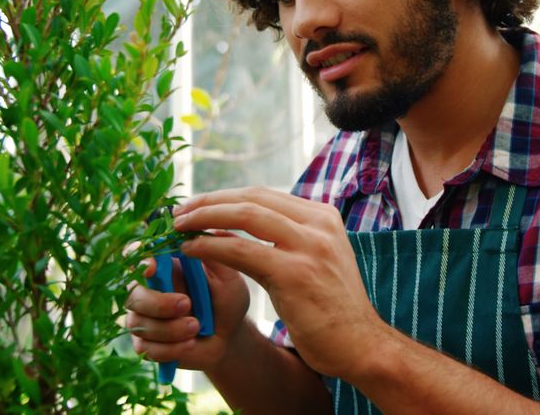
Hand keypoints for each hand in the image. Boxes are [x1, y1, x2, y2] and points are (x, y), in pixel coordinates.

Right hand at [125, 245, 251, 372]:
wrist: (231, 337)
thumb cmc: (227, 300)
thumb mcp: (228, 276)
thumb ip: (214, 254)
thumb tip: (196, 232)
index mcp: (164, 268)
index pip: (137, 256)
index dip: (138, 260)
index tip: (152, 267)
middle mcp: (148, 290)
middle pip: (133, 294)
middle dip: (158, 302)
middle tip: (186, 304)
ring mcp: (144, 319)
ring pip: (140, 323)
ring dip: (170, 327)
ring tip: (196, 327)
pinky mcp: (147, 345)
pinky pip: (147, 349)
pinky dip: (171, 348)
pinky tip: (189, 343)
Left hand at [173, 186, 386, 378]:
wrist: (361, 345)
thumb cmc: (333, 309)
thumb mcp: (317, 261)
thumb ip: (290, 240)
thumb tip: (246, 225)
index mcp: (324, 217)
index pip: (264, 194)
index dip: (225, 196)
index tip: (198, 205)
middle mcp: (319, 224)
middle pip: (252, 198)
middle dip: (210, 201)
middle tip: (179, 212)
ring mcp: (308, 246)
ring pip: (245, 216)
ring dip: (204, 218)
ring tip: (177, 228)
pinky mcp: (294, 273)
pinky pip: (240, 250)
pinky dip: (210, 246)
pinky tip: (191, 251)